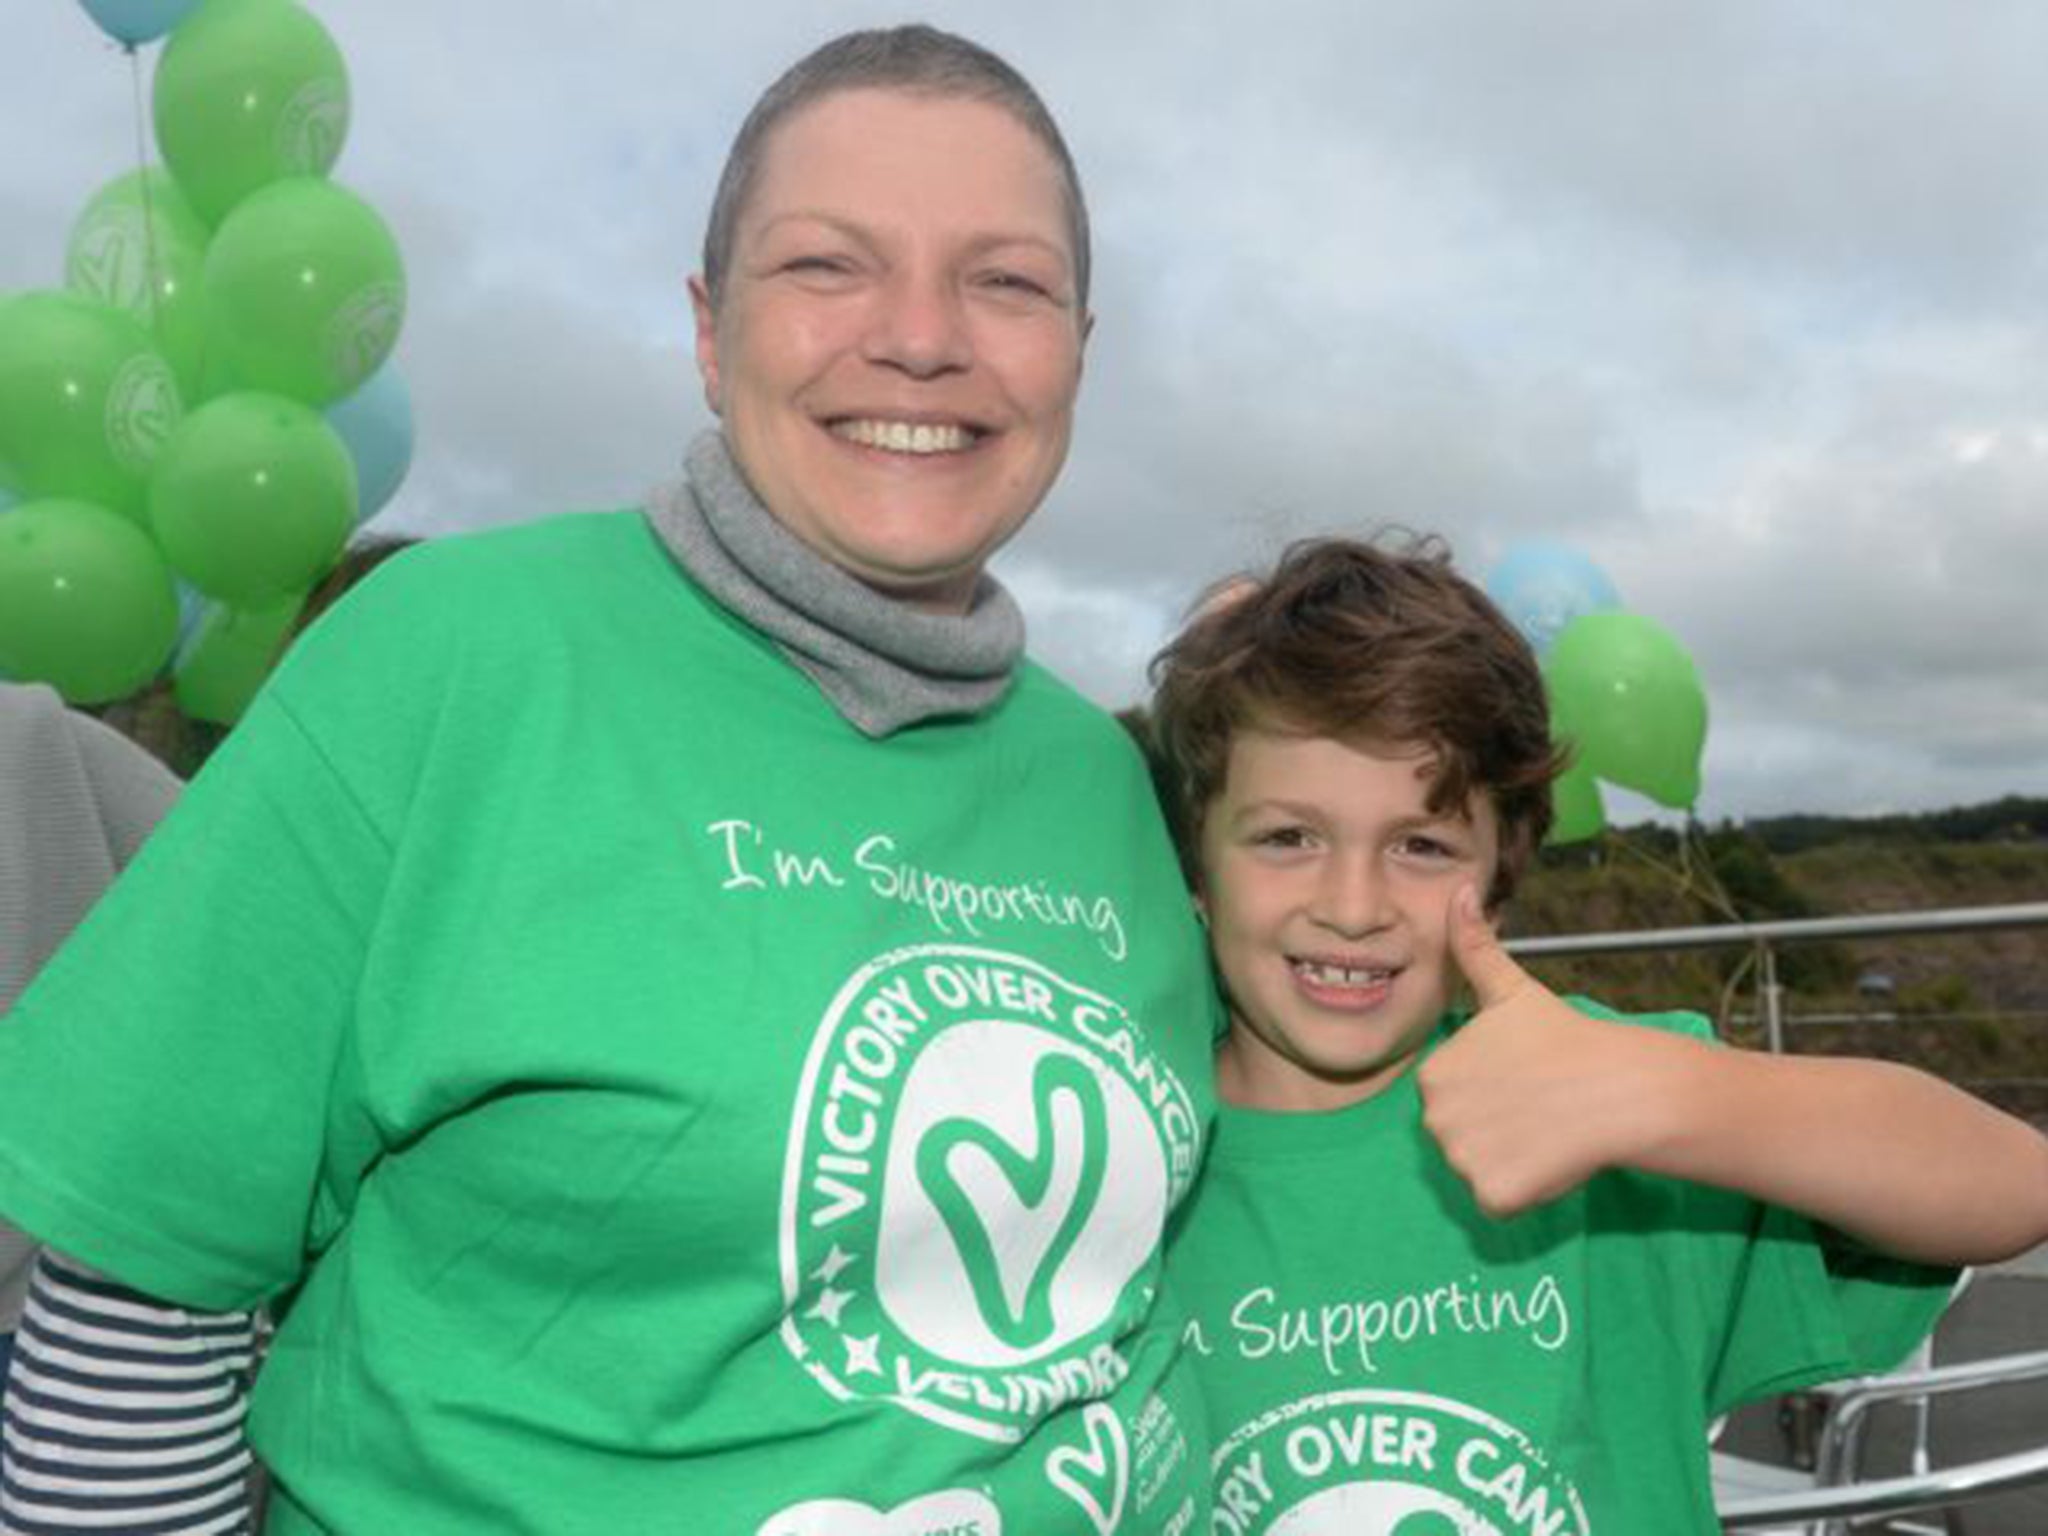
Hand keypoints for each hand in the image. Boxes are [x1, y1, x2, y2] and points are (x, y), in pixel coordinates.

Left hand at [1416, 887, 1680, 1215]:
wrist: (1621, 1089)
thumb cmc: (1566, 1038)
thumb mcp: (1511, 989)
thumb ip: (1474, 946)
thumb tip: (1460, 891)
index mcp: (1432, 1073)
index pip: (1451, 1096)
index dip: (1491, 1091)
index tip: (1522, 1078)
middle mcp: (1434, 1119)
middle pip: (1460, 1135)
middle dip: (1495, 1127)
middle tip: (1537, 1106)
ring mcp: (1462, 1160)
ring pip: (1479, 1168)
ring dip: (1509, 1159)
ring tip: (1546, 1130)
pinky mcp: (1492, 1196)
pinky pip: (1499, 1201)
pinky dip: (1523, 1190)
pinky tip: (1550, 1159)